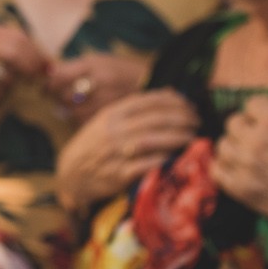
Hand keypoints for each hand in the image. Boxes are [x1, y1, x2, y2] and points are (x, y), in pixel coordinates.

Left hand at [47, 53, 150, 123]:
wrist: (152, 82)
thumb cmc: (120, 70)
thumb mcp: (98, 60)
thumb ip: (72, 67)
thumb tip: (47, 73)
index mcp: (94, 65)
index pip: (59, 76)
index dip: (48, 84)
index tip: (44, 87)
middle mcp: (101, 83)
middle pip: (64, 95)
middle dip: (55, 98)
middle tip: (54, 97)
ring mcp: (107, 101)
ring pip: (73, 112)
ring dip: (66, 111)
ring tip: (68, 106)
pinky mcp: (113, 116)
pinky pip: (86, 122)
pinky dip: (80, 120)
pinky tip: (83, 114)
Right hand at [54, 89, 198, 211]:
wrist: (71, 173)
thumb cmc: (95, 145)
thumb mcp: (107, 121)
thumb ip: (134, 109)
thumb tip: (171, 94)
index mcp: (111, 114)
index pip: (146, 101)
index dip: (172, 101)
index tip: (189, 105)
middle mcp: (113, 130)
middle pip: (153, 119)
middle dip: (180, 119)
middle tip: (196, 121)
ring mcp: (115, 152)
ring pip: (152, 140)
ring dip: (177, 137)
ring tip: (192, 137)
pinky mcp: (119, 174)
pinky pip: (146, 164)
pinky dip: (164, 159)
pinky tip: (177, 157)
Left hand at [211, 80, 267, 239]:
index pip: (252, 103)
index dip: (263, 109)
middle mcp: (254, 143)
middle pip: (233, 122)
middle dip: (247, 125)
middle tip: (262, 135)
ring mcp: (245, 168)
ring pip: (222, 145)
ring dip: (234, 145)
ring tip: (250, 151)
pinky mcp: (242, 191)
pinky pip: (217, 171)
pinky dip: (224, 167)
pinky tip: (238, 168)